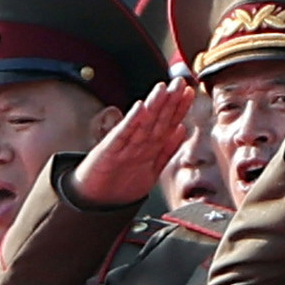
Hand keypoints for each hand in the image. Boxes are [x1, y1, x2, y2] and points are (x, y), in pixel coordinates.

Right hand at [74, 76, 199, 211]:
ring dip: (153, 106)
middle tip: (179, 82)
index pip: (167, 123)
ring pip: (142, 124)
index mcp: (149, 147)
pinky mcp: (108, 153)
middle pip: (156, 120)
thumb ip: (167, 150)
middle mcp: (137, 143)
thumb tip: (182, 129)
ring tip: (162, 89)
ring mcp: (123, 146)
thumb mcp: (152, 169)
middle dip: (169, 101)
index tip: (190, 92)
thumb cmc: (121, 185)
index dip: (179, 108)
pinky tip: (139, 109)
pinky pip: (122, 136)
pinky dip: (131, 122)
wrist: (95, 202)